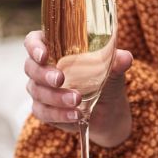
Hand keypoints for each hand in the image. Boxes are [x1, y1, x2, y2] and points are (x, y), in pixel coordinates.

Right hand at [24, 31, 132, 147]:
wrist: (109, 111)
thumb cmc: (106, 81)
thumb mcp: (113, 70)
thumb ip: (115, 62)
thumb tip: (125, 57)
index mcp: (54, 48)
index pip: (34, 41)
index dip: (34, 46)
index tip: (44, 55)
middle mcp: (42, 67)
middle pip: (31, 67)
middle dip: (45, 74)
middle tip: (61, 79)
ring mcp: (40, 89)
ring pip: (37, 91)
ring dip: (56, 97)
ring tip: (76, 101)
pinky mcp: (43, 110)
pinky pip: (42, 112)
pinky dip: (58, 114)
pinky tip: (74, 115)